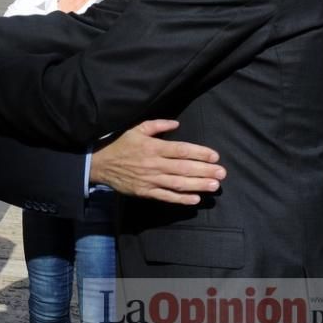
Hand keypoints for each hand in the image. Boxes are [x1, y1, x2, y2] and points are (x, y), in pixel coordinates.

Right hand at [90, 119, 225, 204]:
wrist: (101, 164)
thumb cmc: (121, 145)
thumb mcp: (136, 129)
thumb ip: (157, 125)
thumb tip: (176, 123)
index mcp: (153, 147)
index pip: (180, 150)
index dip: (199, 153)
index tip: (214, 156)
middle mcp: (154, 164)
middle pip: (183, 168)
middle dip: (205, 170)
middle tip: (222, 173)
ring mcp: (150, 179)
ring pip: (178, 183)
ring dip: (198, 185)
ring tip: (214, 185)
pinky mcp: (146, 192)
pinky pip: (166, 196)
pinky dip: (181, 199)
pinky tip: (195, 199)